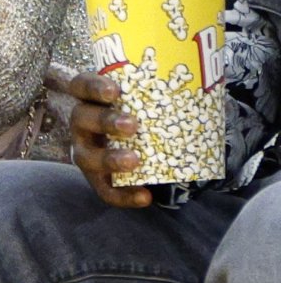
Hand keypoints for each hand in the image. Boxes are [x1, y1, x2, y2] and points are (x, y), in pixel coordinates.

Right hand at [57, 68, 150, 208]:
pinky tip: (145, 197)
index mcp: (91, 100)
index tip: (115, 90)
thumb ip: (158, 94)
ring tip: (134, 161)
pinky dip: (123, 195)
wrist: (143, 148)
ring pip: (86, 157)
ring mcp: (86, 152)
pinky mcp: (96, 178)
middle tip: (131, 125)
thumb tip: (200, 86)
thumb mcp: (144, 101)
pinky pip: (104, 190)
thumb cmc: (142, 115)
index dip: (93, 87)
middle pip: (81, 118)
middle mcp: (82, 124)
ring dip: (108, 159)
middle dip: (104, 121)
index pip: (81, 86)